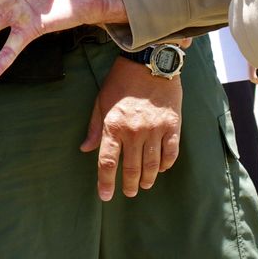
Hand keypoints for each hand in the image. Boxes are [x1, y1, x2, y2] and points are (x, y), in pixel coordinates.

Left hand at [82, 57, 181, 200]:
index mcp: (113, 125)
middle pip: (132, 168)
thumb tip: (85, 149)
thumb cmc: (121, 81)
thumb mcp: (101, 101)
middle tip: (130, 192)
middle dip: (129, 184)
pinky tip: (161, 168)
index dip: (106, 182)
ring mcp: (155, 129)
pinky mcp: (172, 125)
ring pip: (152, 165)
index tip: (106, 196)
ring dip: (148, 179)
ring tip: (144, 185)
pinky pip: (171, 153)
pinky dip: (166, 164)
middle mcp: (134, 131)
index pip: (108, 162)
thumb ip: (95, 127)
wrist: (149, 62)